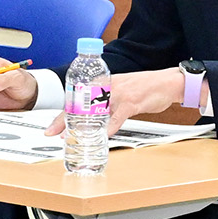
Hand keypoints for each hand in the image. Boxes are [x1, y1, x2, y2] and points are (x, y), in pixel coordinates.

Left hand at [43, 67, 189, 135]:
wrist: (166, 82)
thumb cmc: (143, 87)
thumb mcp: (119, 92)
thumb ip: (105, 103)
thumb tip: (91, 119)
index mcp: (102, 85)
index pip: (76, 100)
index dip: (62, 114)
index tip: (51, 127)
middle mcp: (106, 88)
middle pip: (80, 106)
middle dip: (64, 120)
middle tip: (54, 133)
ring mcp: (118, 94)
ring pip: (95, 111)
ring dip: (83, 126)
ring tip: (73, 136)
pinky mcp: (131, 102)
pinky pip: (117, 117)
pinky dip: (110, 127)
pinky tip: (104, 135)